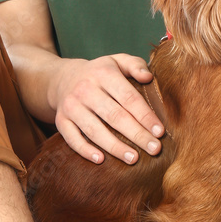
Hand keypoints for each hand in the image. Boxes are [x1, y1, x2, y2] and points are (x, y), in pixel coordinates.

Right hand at [48, 53, 163, 163]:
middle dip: (136, 134)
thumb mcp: (117, 61)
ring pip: (94, 130)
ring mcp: (72, 106)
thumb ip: (135, 65)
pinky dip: (85, 150)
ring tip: (133, 158)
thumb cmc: (100, 73)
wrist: (63, 78)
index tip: (159, 132)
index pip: (128, 97)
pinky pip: (72, 138)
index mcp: (104, 74)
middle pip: (114, 116)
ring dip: (115, 147)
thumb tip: (148, 77)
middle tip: (154, 149)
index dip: (145, 116)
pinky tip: (101, 160)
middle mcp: (86, 89)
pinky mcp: (61, 120)